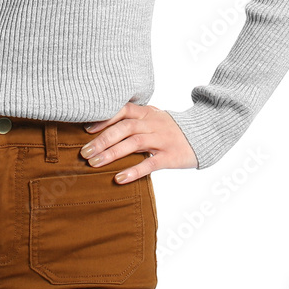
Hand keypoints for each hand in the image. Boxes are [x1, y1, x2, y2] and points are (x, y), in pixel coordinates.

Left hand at [80, 102, 197, 183]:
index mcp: (147, 113)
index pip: (123, 110)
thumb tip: (104, 128)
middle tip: (84, 152)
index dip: (104, 118)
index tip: (86, 130)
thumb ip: (134, 120)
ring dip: (111, 153)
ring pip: (133, 143)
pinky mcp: (170, 156)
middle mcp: (153, 123)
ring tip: (94, 164)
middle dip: (102, 140)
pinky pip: (150, 164)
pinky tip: (119, 178)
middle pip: (124, 128)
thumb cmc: (171, 129)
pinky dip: (133, 170)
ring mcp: (162, 139)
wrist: (204, 135)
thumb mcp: (154, 118)